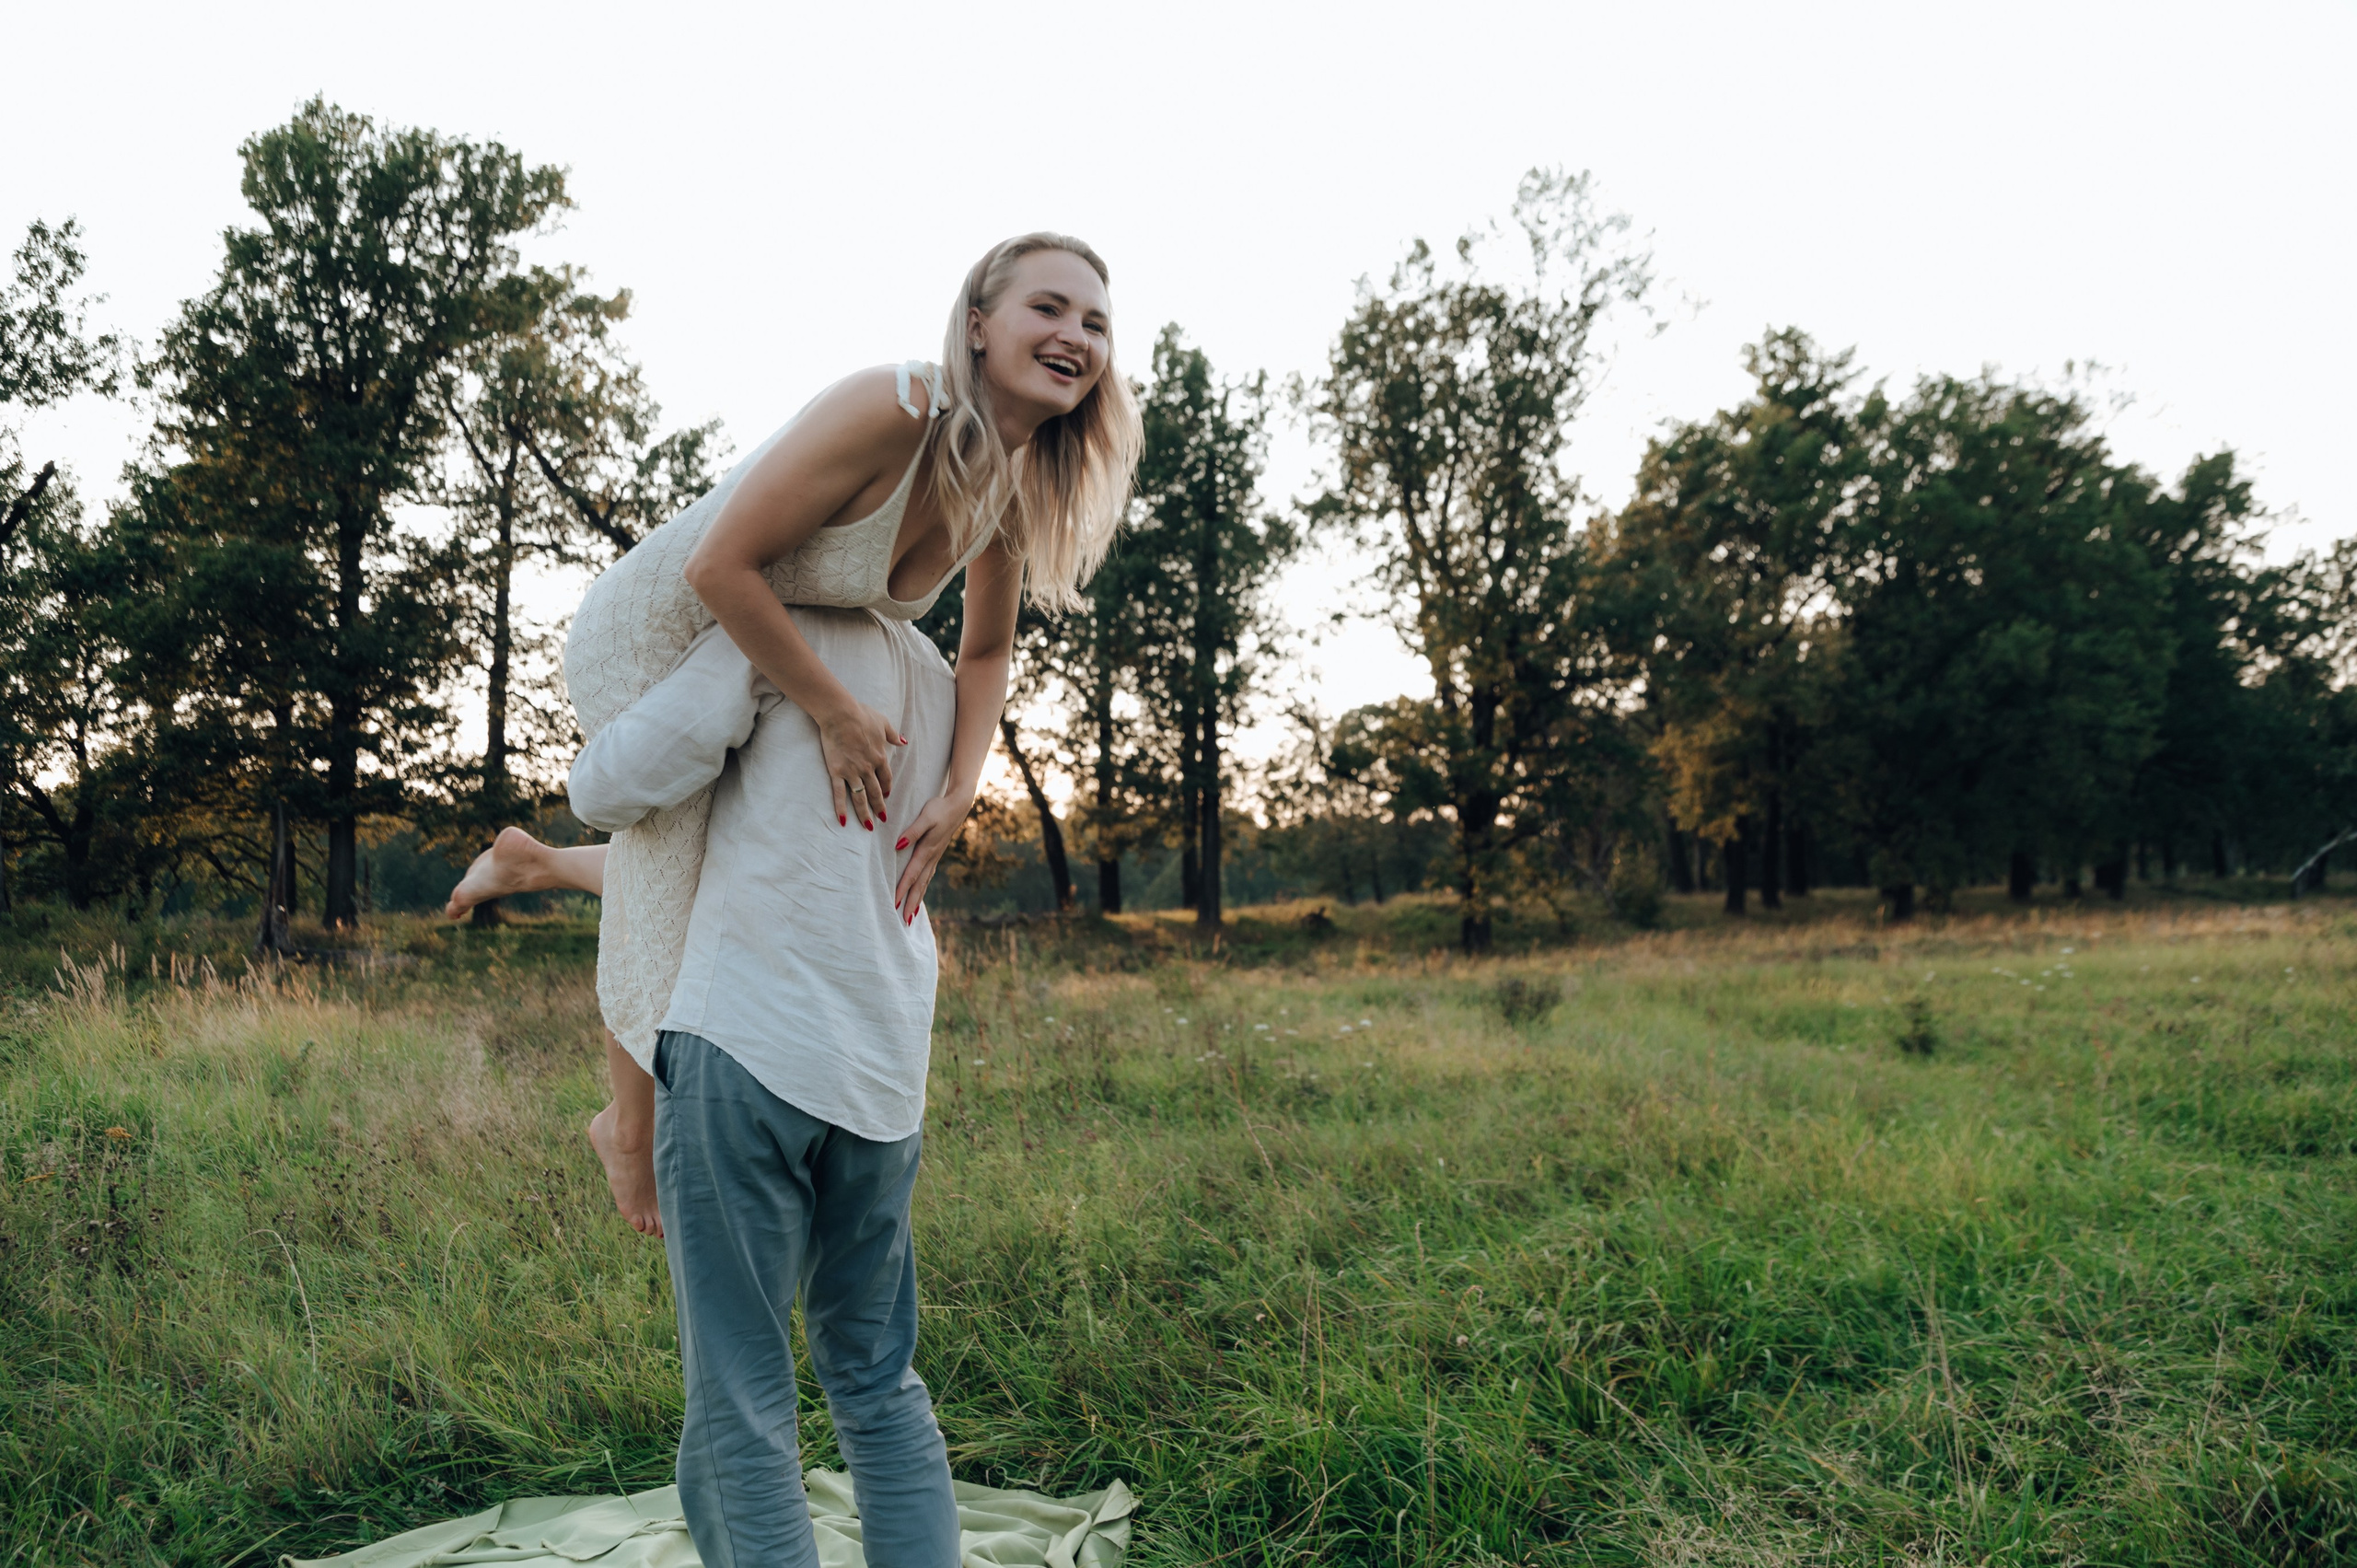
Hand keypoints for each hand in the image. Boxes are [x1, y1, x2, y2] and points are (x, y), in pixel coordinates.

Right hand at [816, 698, 907, 829]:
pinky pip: (839, 794)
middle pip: (875, 792)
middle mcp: (868, 768)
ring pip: (860, 798)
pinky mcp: (836, 771)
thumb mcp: (883, 722)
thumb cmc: (861, 714)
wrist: (840, 714)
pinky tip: (842, 820)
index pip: (886, 778)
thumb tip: (903, 741)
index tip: (886, 796)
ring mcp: (852, 772)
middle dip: (879, 808)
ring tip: (868, 827)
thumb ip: (893, 735)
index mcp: (879, 757)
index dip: (886, 788)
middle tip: (882, 819)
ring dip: (865, 814)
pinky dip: (841, 808)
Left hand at [891, 788, 973, 923]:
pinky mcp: (936, 854)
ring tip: (911, 915)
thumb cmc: (939, 808)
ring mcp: (935, 857)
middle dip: (911, 903)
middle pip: (919, 885)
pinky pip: (928, 876)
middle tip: (904, 921)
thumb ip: (912, 832)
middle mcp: (931, 857)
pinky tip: (919, 893)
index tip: (894, 905)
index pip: (911, 874)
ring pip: (924, 883)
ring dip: (917, 899)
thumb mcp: (925, 817)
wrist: (959, 805)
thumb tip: (898, 846)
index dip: (902, 890)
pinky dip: (923, 888)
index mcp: (927, 850)